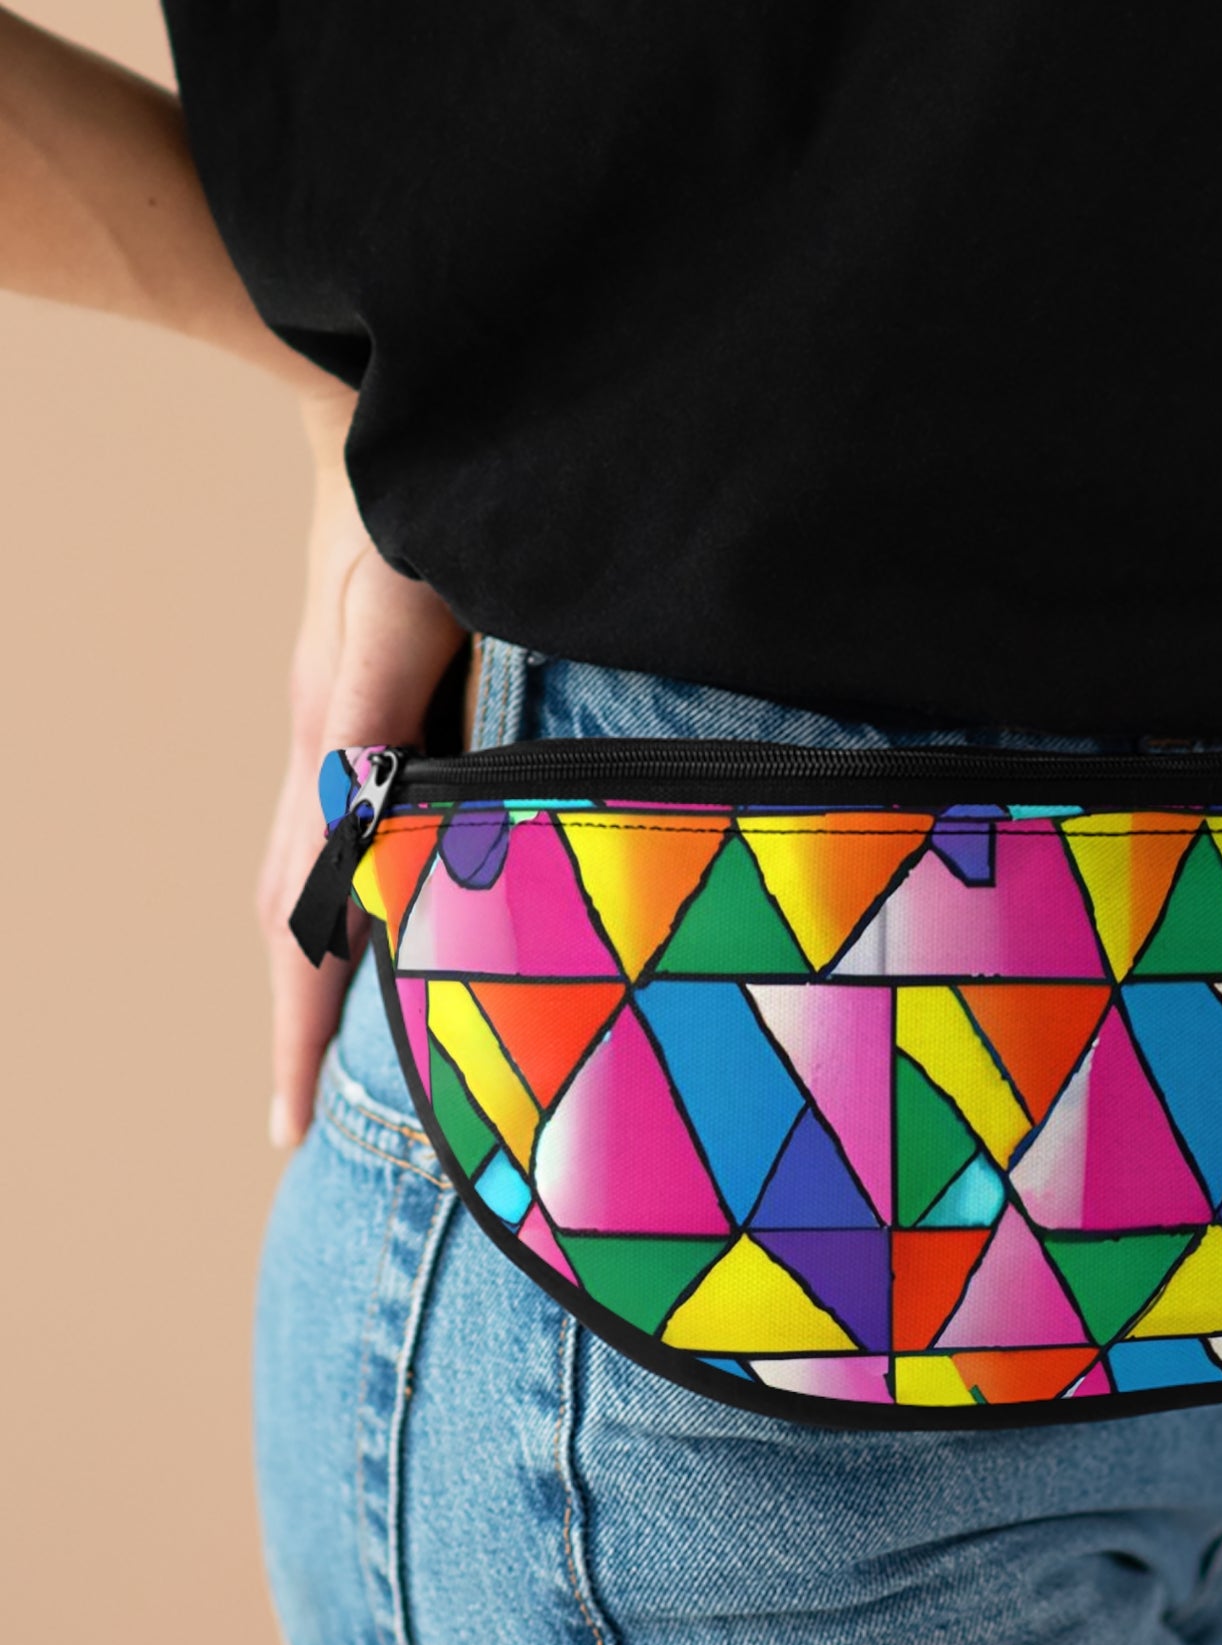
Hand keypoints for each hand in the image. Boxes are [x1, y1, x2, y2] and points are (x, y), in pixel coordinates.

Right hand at [258, 387, 467, 1147]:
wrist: (372, 405)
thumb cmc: (400, 497)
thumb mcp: (396, 606)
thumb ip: (375, 711)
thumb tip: (357, 828)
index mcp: (333, 751)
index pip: (300, 920)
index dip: (300, 1027)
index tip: (288, 1129)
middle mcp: (330, 754)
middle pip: (294, 919)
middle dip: (302, 1024)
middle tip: (305, 1126)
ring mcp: (345, 732)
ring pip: (318, 879)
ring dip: (325, 969)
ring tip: (342, 1057)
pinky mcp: (374, 707)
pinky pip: (351, 830)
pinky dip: (355, 897)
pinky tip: (392, 922)